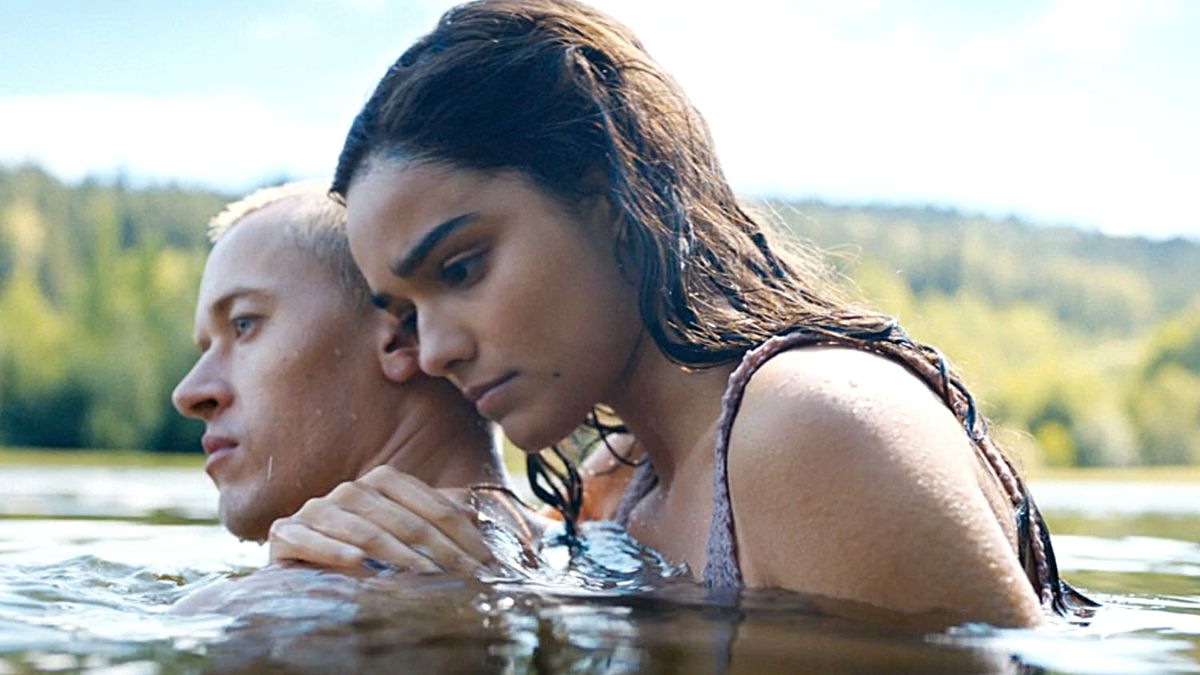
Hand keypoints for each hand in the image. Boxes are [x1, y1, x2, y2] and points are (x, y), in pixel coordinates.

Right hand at [268, 466, 493, 573]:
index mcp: (382, 482)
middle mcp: (351, 490)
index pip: (431, 505)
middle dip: (441, 551)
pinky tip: (359, 563)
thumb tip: (473, 509)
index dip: (462, 534)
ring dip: (399, 556)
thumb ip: (436, 513)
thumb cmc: (363, 548)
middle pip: (406, 521)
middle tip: (466, 577)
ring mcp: (317, 509)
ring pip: (367, 531)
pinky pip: (312, 539)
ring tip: (426, 576)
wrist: (301, 563)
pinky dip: (335, 550)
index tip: (485, 561)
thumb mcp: (403, 529)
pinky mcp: (286, 533)